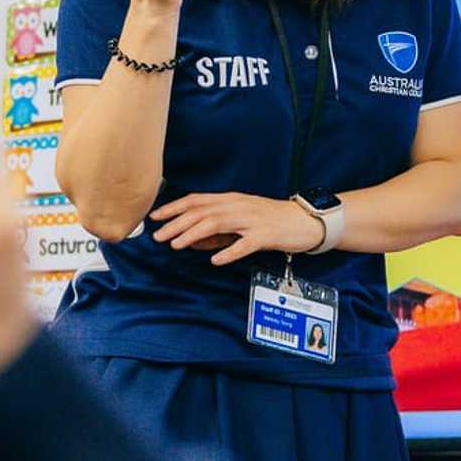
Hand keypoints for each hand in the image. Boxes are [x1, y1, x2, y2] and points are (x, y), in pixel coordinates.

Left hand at [150, 192, 323, 266]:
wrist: (305, 221)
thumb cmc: (271, 221)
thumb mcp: (240, 222)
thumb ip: (215, 232)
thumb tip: (190, 241)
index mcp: (231, 200)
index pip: (196, 200)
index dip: (174, 208)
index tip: (155, 217)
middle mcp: (238, 206)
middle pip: (202, 212)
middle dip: (176, 223)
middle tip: (158, 236)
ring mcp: (252, 220)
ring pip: (217, 223)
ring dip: (193, 234)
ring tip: (176, 245)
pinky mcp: (265, 235)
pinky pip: (244, 244)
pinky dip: (229, 252)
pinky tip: (215, 260)